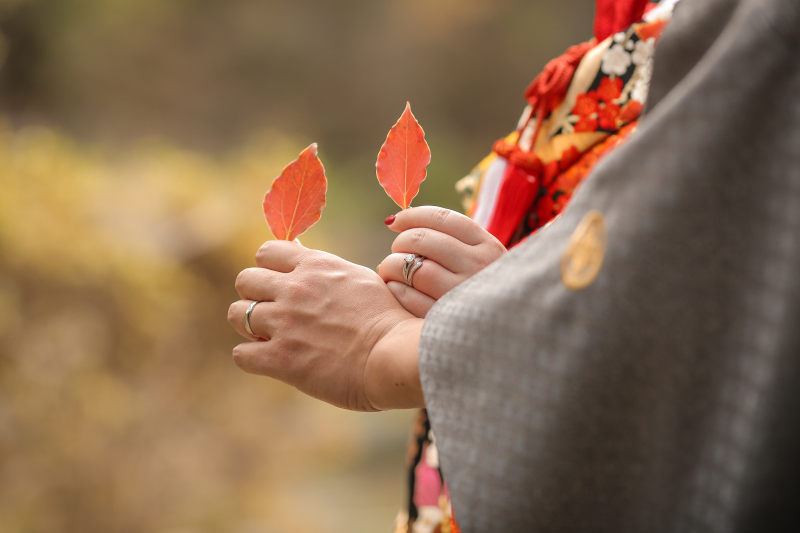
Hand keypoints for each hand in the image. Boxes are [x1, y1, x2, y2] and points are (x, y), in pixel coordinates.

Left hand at [228, 240, 424, 410]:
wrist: (397, 355)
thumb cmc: (389, 320)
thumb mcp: (360, 279)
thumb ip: (327, 269)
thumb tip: (301, 254)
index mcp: (315, 266)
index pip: (266, 252)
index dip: (270, 269)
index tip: (280, 284)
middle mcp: (295, 289)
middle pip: (245, 280)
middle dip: (255, 295)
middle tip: (273, 312)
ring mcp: (285, 323)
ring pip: (237, 314)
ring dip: (249, 325)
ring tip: (270, 336)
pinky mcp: (281, 358)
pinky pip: (242, 354)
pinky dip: (252, 357)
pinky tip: (270, 361)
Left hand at [379, 206, 505, 316]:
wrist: (507, 329)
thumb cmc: (482, 289)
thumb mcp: (484, 260)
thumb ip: (454, 241)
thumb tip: (399, 220)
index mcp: (488, 247)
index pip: (442, 218)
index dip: (412, 215)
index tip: (395, 221)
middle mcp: (478, 267)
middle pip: (423, 240)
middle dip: (401, 241)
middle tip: (397, 250)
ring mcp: (463, 294)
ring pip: (414, 268)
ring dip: (392, 265)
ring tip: (390, 269)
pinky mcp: (446, 319)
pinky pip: (409, 298)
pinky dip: (396, 289)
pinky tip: (395, 288)